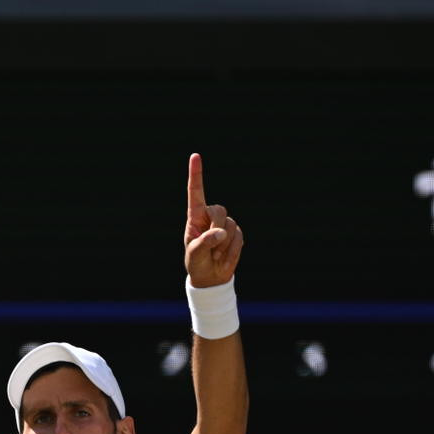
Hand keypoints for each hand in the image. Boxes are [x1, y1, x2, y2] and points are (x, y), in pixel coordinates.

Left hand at [182, 152, 242, 288]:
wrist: (211, 277)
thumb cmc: (197, 263)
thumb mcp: (195, 255)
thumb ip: (204, 242)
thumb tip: (220, 232)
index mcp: (195, 217)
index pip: (195, 192)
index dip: (196, 174)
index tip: (195, 156)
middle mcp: (210, 217)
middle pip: (219, 210)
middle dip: (216, 227)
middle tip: (211, 246)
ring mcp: (224, 224)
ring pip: (230, 224)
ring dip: (223, 244)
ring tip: (215, 254)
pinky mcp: (236, 233)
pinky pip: (238, 236)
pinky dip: (232, 249)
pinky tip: (224, 256)